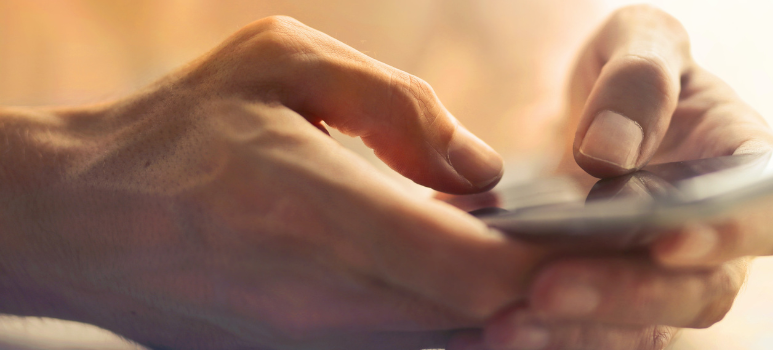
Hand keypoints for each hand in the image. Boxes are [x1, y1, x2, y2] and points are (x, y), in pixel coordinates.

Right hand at [0, 16, 547, 349]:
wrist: (77, 220)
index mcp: (323, 211)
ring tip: (544, 269)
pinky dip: (454, 323)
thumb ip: (399, 107)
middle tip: (594, 253)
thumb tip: (483, 170)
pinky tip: (468, 285)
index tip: (600, 237)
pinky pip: (406, 348)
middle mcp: (326, 297)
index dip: (553, 264)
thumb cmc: (178, 129)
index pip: (478, 269)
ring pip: (449, 344)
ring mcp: (312, 341)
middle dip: (549, 295)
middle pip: (479, 321)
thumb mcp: (282, 64)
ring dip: (506, 315)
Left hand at [448, 5, 772, 349]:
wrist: (584, 114)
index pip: (770, 215)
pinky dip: (539, 339)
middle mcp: (716, 242)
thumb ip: (637, 80)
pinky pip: (586, 337)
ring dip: (573, 334)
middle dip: (624, 297)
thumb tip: (607, 155)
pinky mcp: (610, 306)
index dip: (730, 234)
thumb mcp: (638, 41)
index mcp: (746, 170)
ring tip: (501, 325)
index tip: (668, 239)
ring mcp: (663, 282)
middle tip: (546, 287)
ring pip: (640, 331)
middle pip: (698, 293)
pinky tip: (478, 332)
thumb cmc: (630, 71)